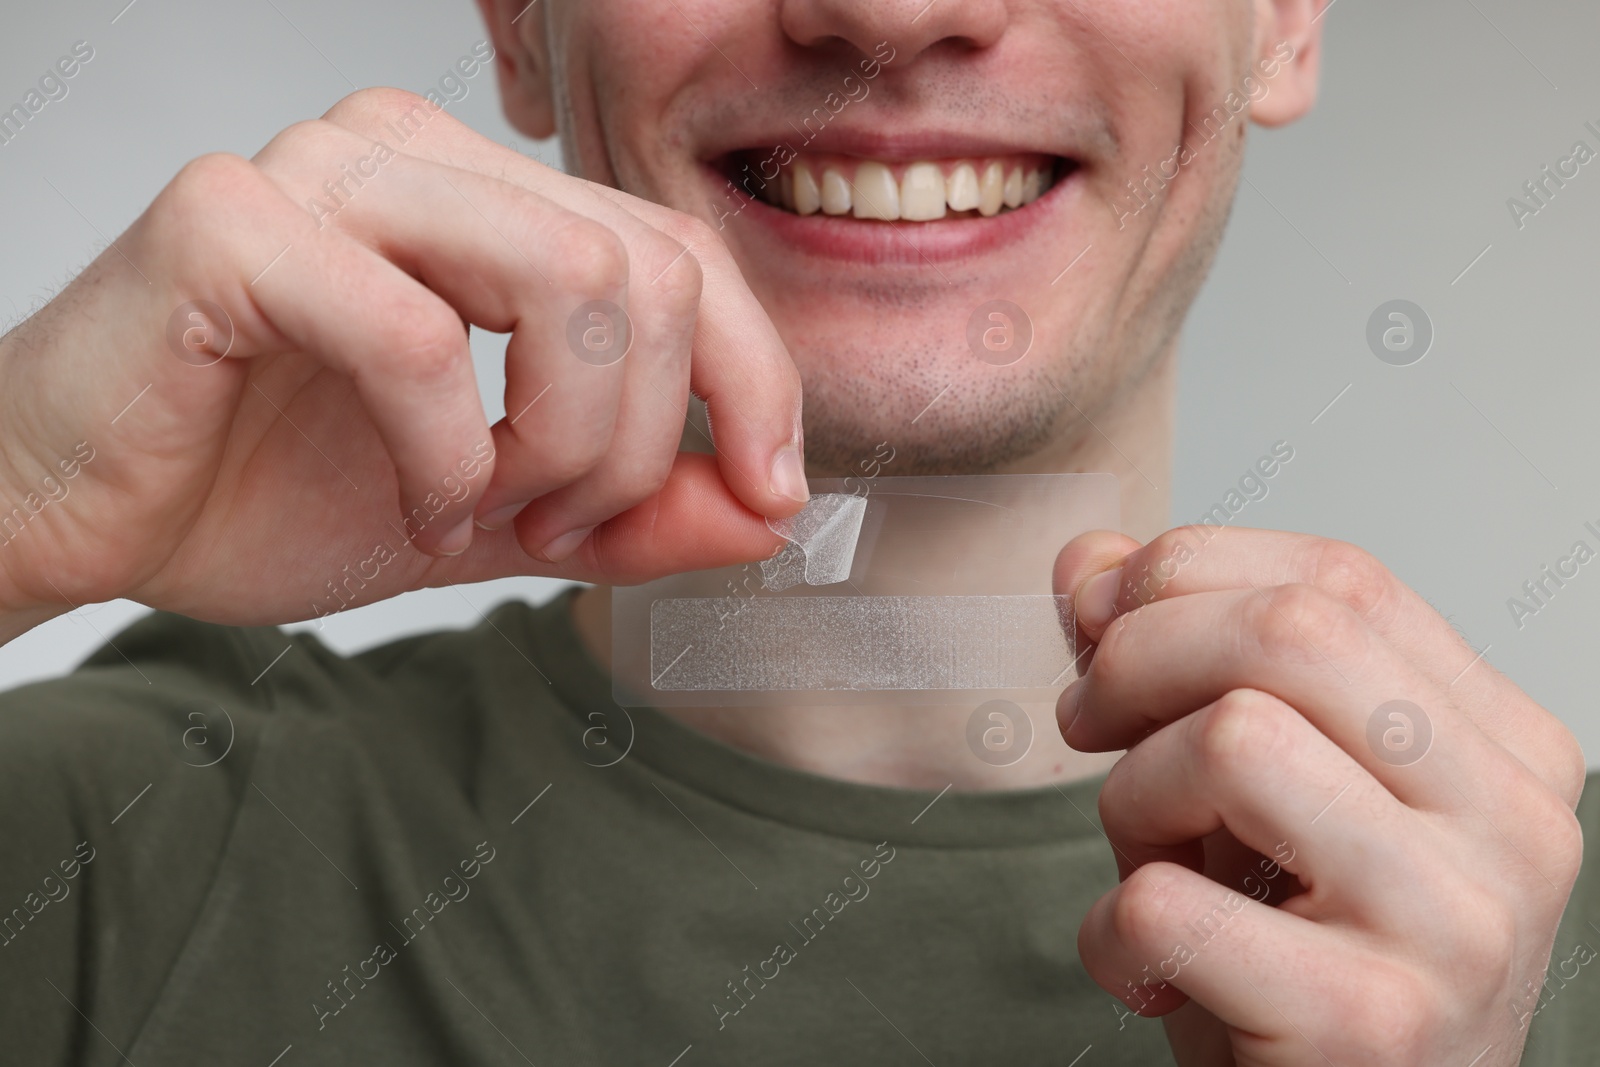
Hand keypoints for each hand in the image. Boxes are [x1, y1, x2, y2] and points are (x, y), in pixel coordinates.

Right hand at [0, 89, 803, 635]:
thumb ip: (632, 510)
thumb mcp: (498, 513)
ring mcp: (326, 173)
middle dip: (638, 441)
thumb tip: (764, 512)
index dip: (756, 382)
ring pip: (567, 279)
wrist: (85, 513)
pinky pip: (418, 337)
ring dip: (555, 441)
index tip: (767, 494)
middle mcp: (420, 155)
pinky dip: (444, 452)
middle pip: (648, 270)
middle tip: (556, 524)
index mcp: (489, 199)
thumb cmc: (263, 486)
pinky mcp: (234, 222)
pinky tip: (410, 496)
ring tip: (478, 509)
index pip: (686, 256)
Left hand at [1054, 527, 1585, 1064]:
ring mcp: (1458, 927)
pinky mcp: (1373, 1026)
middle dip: (1138, 653)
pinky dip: (1111, 932)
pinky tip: (1151, 973)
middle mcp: (1513, 825)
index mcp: (1502, 748)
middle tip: (1086, 719)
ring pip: (1233, 740)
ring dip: (1131, 796)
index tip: (1100, 623)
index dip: (1186, 574)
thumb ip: (1175, 666)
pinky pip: (1169, 902)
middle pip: (1294, 630)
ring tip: (1149, 868)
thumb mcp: (1240, 793)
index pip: (1341, 580)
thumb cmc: (1296, 964)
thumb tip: (1087, 559)